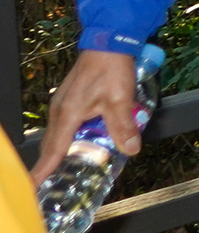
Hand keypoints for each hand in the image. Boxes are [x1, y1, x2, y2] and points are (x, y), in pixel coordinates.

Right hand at [32, 50, 140, 185]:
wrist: (109, 43)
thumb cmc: (111, 69)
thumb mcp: (120, 100)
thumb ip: (123, 127)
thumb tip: (130, 150)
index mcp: (67, 115)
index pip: (53, 151)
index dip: (43, 171)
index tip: (33, 188)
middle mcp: (60, 111)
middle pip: (51, 145)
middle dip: (49, 166)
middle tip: (48, 185)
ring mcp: (63, 104)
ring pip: (57, 135)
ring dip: (58, 152)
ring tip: (63, 169)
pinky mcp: (70, 99)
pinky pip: (63, 125)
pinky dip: (66, 138)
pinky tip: (78, 142)